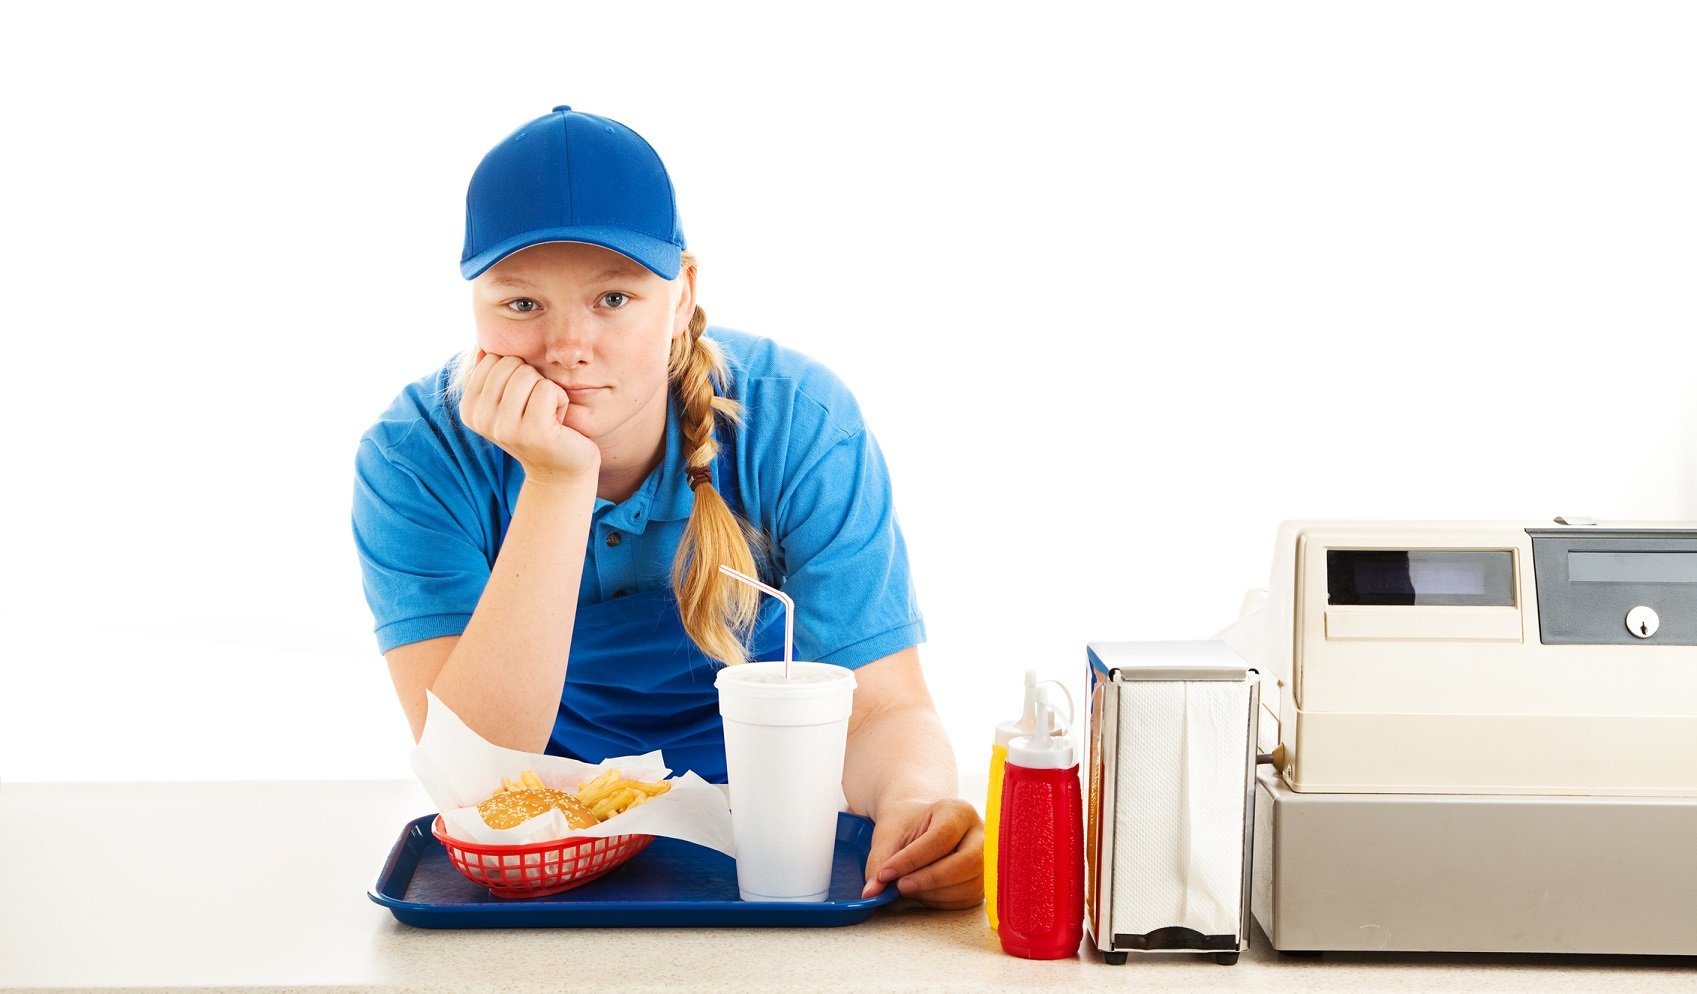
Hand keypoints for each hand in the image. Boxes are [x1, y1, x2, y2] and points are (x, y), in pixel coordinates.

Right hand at [460, 352, 599, 485]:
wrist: (560, 469)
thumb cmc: (536, 428)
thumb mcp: (508, 401)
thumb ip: (491, 376)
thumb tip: (482, 349)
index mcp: (469, 409)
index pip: (492, 359)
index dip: (516, 373)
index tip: (521, 401)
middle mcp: (481, 420)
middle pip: (510, 364)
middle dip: (532, 379)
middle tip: (536, 408)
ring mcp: (505, 428)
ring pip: (528, 374)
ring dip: (547, 390)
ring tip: (546, 415)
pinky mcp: (533, 432)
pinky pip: (548, 389)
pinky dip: (560, 400)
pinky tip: (557, 422)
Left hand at [861, 797, 983, 909]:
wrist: (921, 826)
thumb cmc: (907, 825)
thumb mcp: (888, 834)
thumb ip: (879, 861)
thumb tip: (871, 892)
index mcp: (958, 811)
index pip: (941, 838)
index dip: (912, 859)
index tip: (885, 873)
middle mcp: (980, 833)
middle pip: (966, 862)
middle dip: (929, 879)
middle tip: (900, 886)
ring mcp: (987, 859)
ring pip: (969, 885)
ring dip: (934, 894)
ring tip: (907, 888)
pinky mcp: (983, 881)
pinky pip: (967, 899)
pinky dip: (941, 902)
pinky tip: (922, 893)